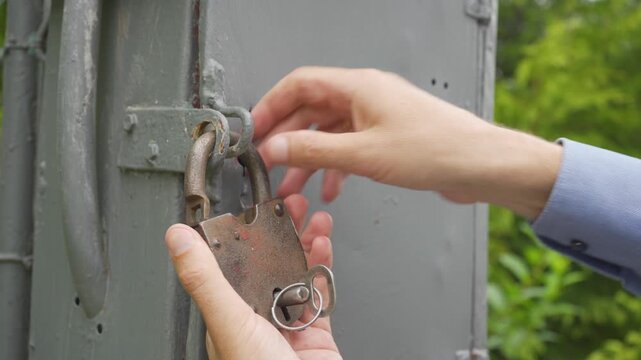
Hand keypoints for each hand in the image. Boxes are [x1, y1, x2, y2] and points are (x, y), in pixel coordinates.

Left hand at [165, 194, 340, 359]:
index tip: (257, 205)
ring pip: (297, 274)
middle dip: (284, 230)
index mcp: (229, 312)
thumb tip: (176, 239)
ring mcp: (287, 325)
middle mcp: (257, 316)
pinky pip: (320, 295)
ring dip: (308, 244)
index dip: (247, 230)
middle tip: (294, 205)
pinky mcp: (314, 334)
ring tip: (317, 221)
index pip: (235, 260)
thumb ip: (206, 278)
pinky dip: (325, 270)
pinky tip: (325, 251)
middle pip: (270, 262)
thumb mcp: (229, 321)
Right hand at [253, 67, 561, 218]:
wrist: (480, 165)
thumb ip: (314, 150)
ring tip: (292, 185)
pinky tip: (330, 189)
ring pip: (329, 133)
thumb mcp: (363, 154)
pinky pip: (349, 148)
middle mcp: (365, 97)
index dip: (271, 105)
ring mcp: (376, 117)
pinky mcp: (387, 138)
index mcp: (358, 87)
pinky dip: (335, 167)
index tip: (253, 130)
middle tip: (266, 161)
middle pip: (311, 110)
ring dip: (309, 158)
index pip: (299, 85)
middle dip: (287, 138)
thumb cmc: (436, 149)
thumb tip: (274, 147)